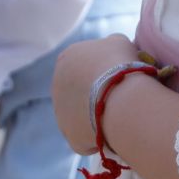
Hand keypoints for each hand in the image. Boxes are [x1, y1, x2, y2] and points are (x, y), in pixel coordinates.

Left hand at [52, 33, 141, 155]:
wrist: (121, 97)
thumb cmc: (122, 64)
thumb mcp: (119, 42)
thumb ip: (110, 45)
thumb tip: (111, 51)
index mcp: (67, 58)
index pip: (83, 65)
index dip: (102, 71)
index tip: (117, 76)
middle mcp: (57, 85)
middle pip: (80, 91)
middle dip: (96, 95)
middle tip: (119, 97)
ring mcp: (61, 113)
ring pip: (83, 115)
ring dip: (97, 116)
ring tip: (120, 114)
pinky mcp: (70, 136)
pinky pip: (89, 137)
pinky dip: (102, 136)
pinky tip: (116, 130)